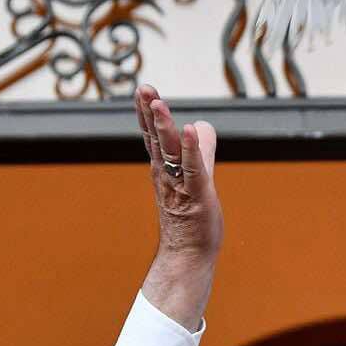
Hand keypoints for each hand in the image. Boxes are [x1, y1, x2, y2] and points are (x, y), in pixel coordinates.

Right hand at [135, 85, 220, 331]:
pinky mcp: (197, 196)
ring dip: (165, 127)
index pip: (153, 136)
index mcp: (165, 170)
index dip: (148, 113)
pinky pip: (193, 170)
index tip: (143, 90)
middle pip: (156, 139)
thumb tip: (202, 125)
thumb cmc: (192, 219)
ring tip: (160, 103)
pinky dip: (191, 150)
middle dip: (150, 112)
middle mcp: (168, 175)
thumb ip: (201, 151)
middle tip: (144, 88)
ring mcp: (180, 186)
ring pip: (170, 152)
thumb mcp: (198, 177)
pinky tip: (190, 131)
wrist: (189, 256)